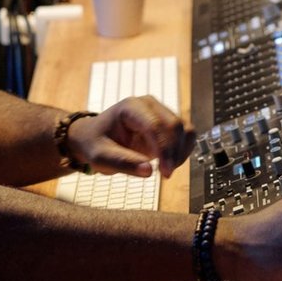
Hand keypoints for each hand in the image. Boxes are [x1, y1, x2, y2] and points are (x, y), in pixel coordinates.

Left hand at [65, 96, 192, 177]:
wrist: (96, 137)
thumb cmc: (95, 144)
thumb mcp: (100, 157)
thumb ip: (122, 163)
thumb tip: (148, 171)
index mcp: (130, 107)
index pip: (155, 125)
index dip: (164, 149)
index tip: (165, 173)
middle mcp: (149, 104)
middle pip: (174, 125)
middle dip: (174, 152)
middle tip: (166, 175)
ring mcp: (160, 111)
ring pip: (184, 129)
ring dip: (180, 152)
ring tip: (166, 170)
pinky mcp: (167, 122)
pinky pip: (186, 134)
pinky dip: (183, 150)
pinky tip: (170, 163)